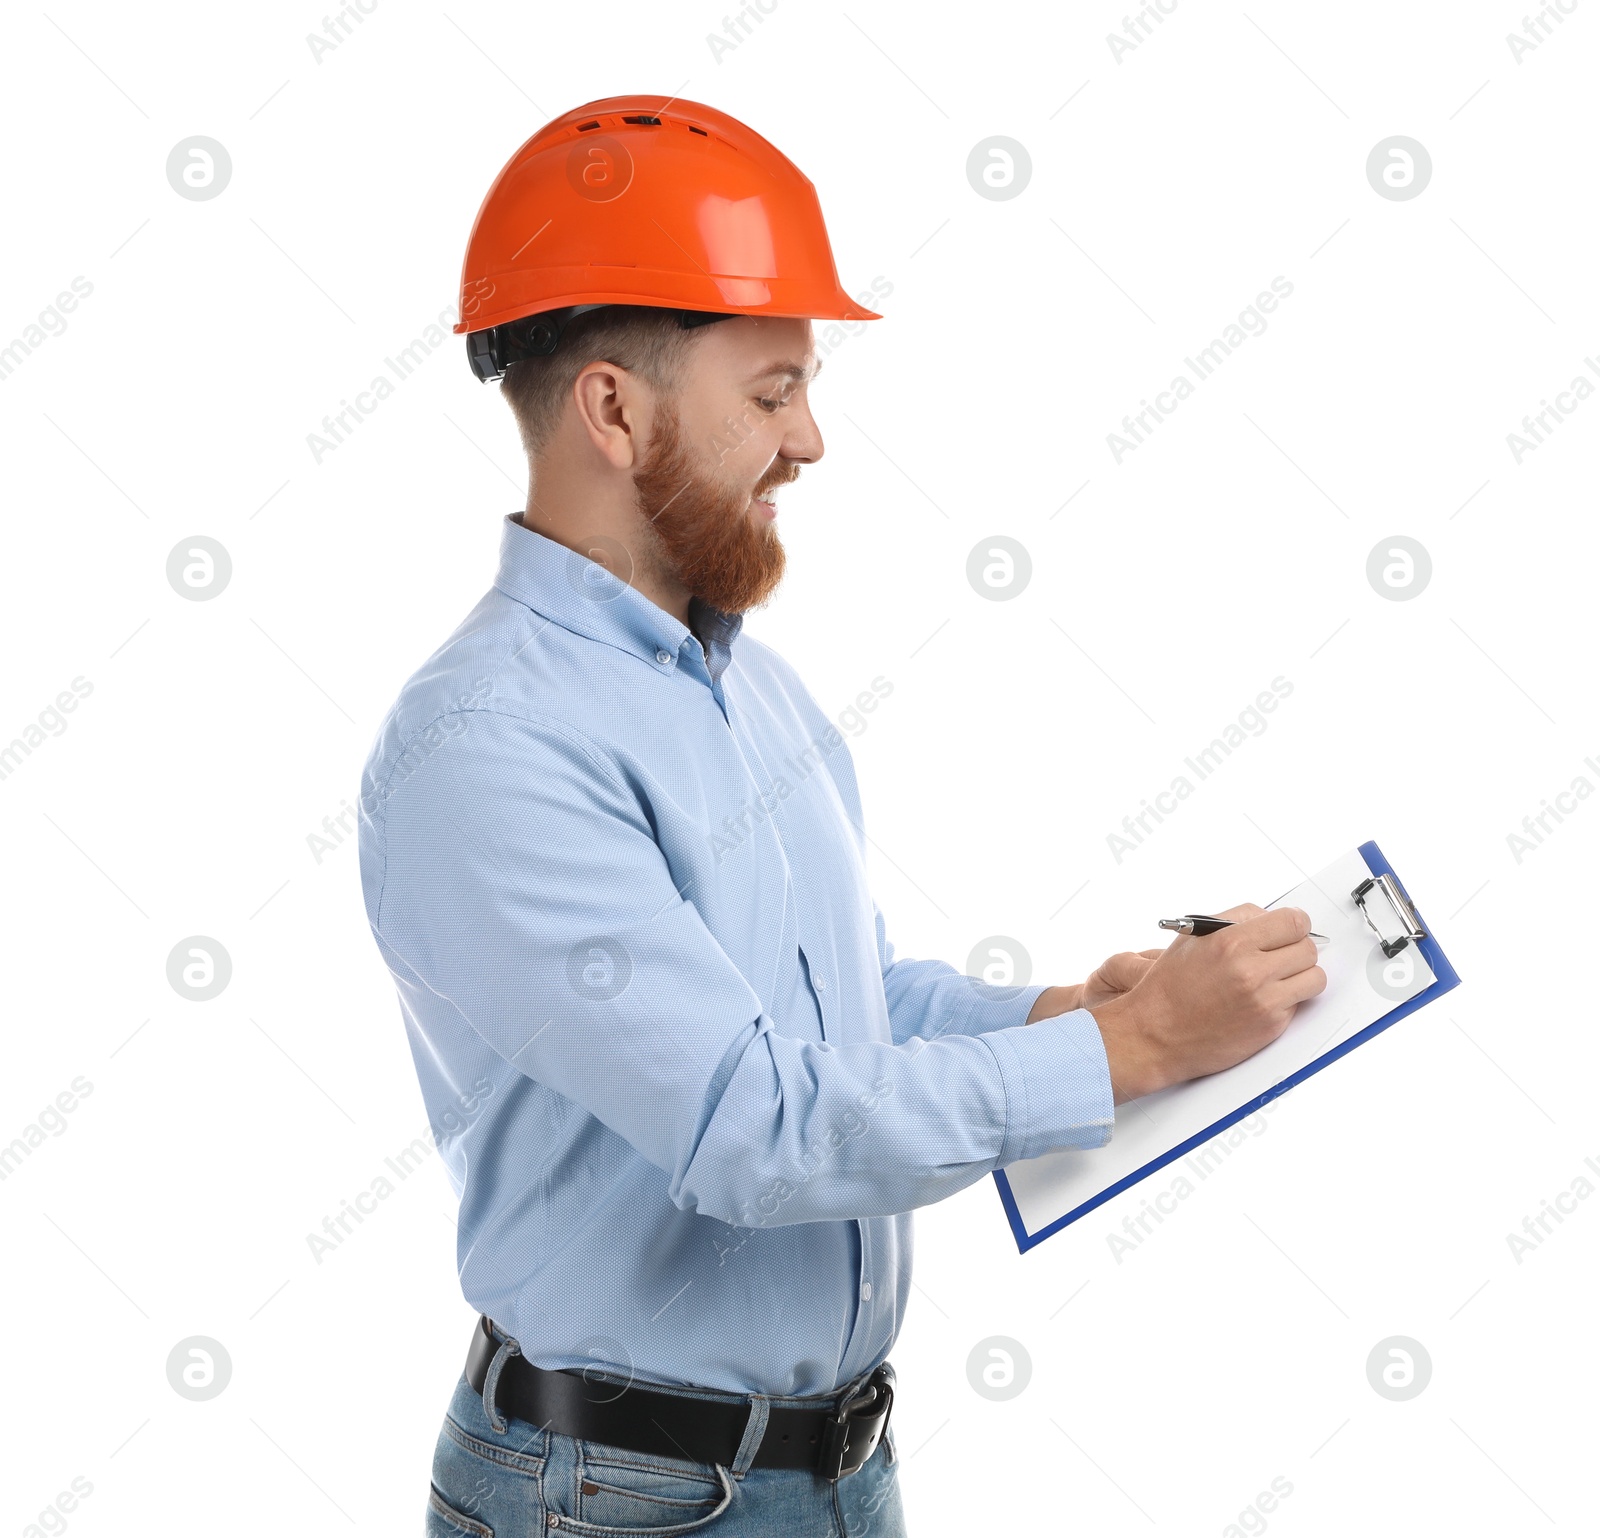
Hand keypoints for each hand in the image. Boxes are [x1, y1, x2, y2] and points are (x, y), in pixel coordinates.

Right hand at [1090, 904, 1326, 1103]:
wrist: (1154, 1035)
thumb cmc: (1168, 987)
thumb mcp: (1191, 939)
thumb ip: (1233, 922)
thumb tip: (1268, 918)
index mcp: (1230, 941)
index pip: (1292, 921)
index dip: (1296, 923)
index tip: (1292, 929)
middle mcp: (1250, 969)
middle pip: (1308, 947)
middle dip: (1297, 949)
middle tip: (1283, 955)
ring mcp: (1263, 999)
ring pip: (1314, 977)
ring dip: (1302, 976)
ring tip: (1280, 978)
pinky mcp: (1270, 1025)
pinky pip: (1299, 1004)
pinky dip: (1287, 1001)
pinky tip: (1263, 1000)